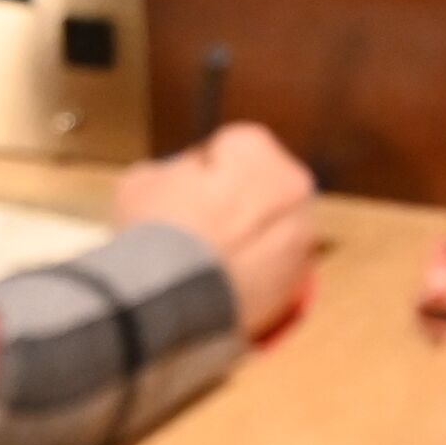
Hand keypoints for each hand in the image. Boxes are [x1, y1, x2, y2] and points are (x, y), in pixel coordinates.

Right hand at [111, 118, 317, 338]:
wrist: (175, 299)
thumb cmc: (158, 226)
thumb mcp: (144, 179)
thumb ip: (175, 172)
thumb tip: (188, 182)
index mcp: (257, 150)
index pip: (234, 145)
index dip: (208, 166)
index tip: (187, 186)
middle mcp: (292, 187)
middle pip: (263, 185)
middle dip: (240, 199)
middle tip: (202, 222)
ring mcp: (301, 239)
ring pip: (273, 229)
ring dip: (251, 237)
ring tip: (212, 259)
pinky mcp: (298, 284)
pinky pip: (274, 268)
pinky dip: (256, 272)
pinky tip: (223, 283)